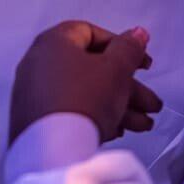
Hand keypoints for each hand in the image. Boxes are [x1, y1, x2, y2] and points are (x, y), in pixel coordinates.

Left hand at [8, 21, 162, 144]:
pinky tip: (116, 131)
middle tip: (149, 102)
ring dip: (118, 105)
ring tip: (142, 124)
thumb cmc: (83, 101)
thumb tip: (137, 33)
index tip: (140, 61)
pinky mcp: (36, 122)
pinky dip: (94, 117)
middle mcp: (38, 65)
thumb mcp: (116, 70)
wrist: (55, 151)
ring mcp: (34, 95)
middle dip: (127, 86)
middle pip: (91, 68)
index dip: (121, 45)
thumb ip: (129, 49)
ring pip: (84, 93)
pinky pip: (70, 112)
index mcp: (53, 43)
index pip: (90, 32)